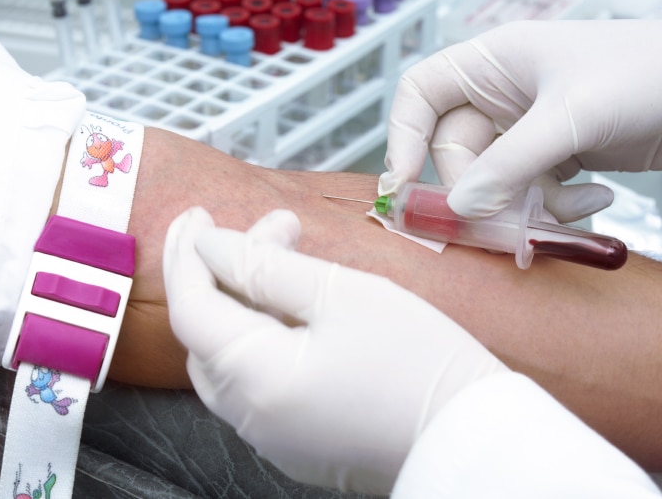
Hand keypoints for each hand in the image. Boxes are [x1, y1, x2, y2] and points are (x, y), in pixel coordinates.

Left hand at [163, 207, 507, 494]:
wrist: (473, 438)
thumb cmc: (421, 363)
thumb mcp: (342, 293)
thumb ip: (266, 266)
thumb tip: (212, 245)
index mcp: (256, 379)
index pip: (192, 308)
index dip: (188, 255)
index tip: (198, 216)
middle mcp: (252, 419)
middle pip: (209, 335)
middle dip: (227, 274)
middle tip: (270, 232)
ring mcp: (275, 438)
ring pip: (233, 360)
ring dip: (248, 305)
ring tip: (291, 263)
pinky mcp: (300, 444)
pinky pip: (260, 385)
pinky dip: (267, 340)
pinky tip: (303, 313)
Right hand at [379, 18, 661, 220]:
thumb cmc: (646, 76)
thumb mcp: (572, 118)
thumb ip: (510, 164)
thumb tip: (461, 208)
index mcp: (494, 63)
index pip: (421, 95)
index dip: (402, 139)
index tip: (402, 188)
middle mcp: (504, 94)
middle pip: (457, 153)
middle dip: (480, 192)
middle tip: (504, 226)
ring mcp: (529, 128)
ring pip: (494, 181)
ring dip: (524, 207)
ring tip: (570, 211)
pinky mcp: (557, 155)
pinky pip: (531, 192)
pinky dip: (556, 207)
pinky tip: (598, 198)